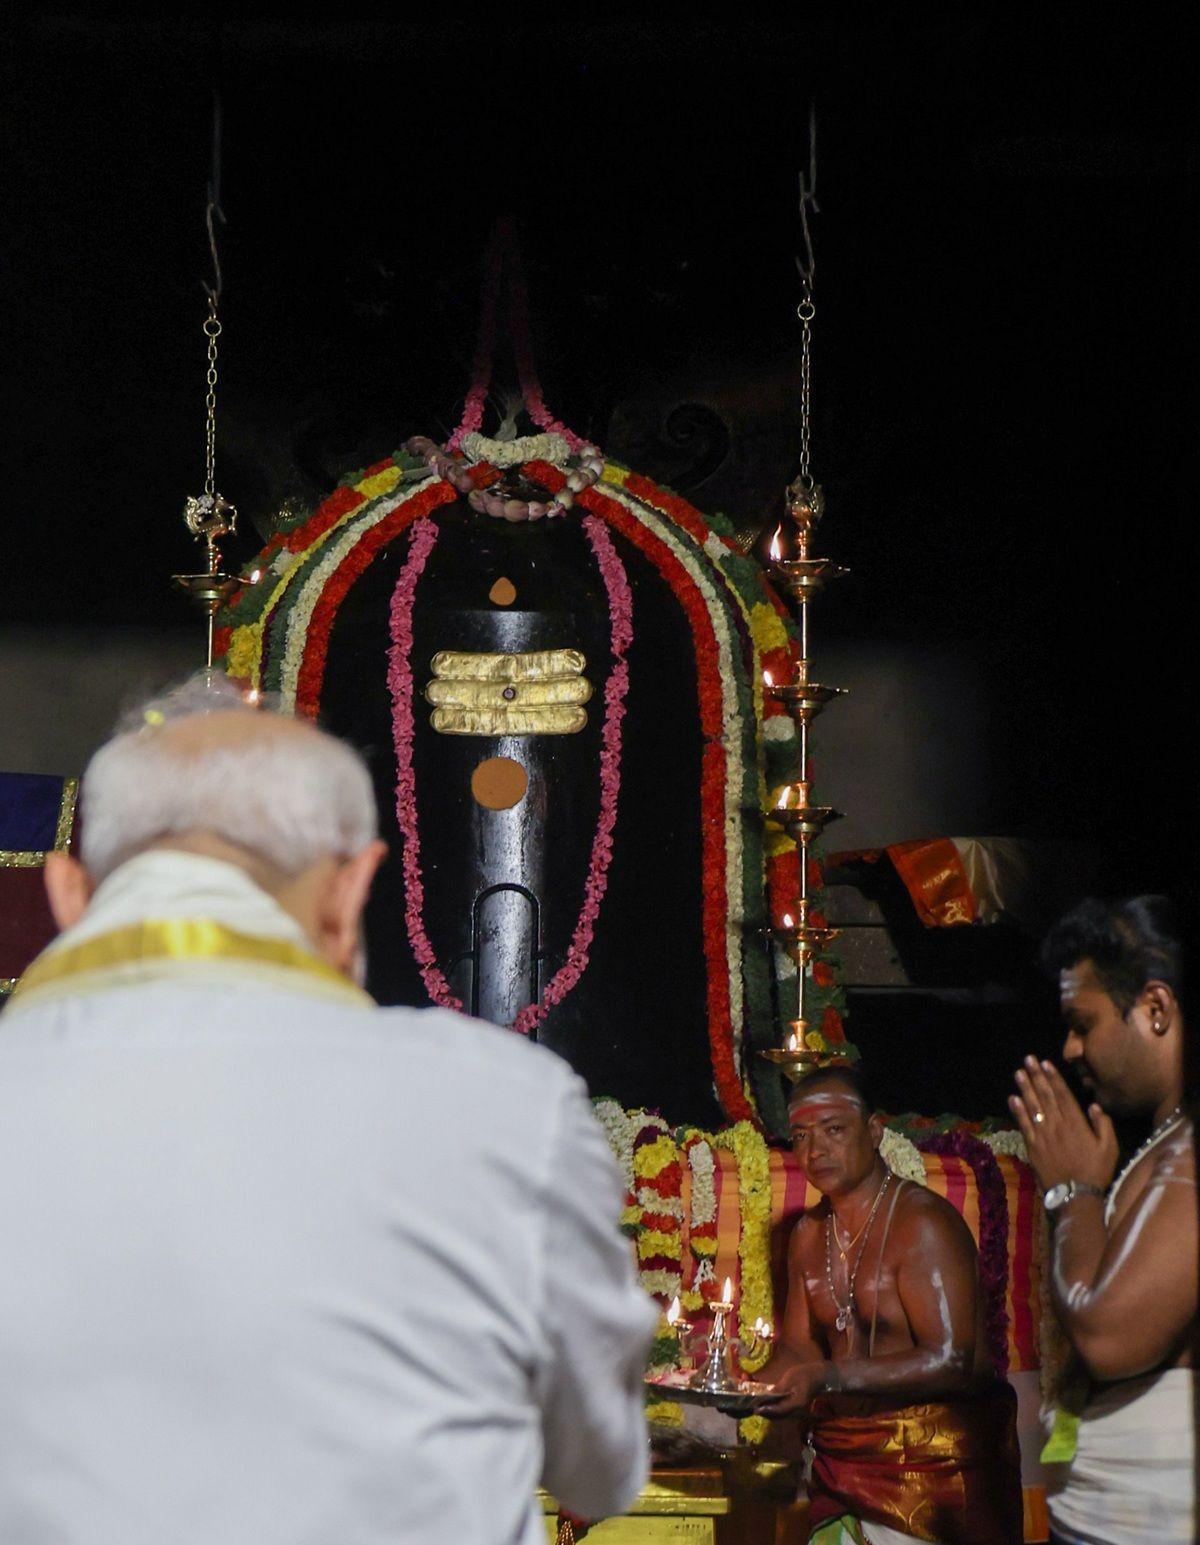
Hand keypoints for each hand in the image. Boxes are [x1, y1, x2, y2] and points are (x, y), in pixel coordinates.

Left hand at [760, 1360, 828, 1417]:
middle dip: (764, 1412)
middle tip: (751, 1407)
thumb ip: (779, 1388)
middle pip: (777, 1416)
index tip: (755, 1409)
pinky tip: (764, 1402)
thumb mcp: (791, 1378)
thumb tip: (766, 1396)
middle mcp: (795, 1410)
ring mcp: (794, 1410)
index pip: (779, 1410)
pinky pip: (780, 1411)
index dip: (766, 1410)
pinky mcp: (793, 1406)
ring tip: (755, 1405)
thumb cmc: (806, 1374)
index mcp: (796, 1403)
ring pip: (778, 1415)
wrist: (819, 1377)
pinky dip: (771, 1409)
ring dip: (766, 1412)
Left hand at [1009, 1056, 1118, 1192]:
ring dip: (1025, 1088)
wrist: (1075, 1195)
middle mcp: (1058, 1124)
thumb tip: (1094, 1105)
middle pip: (1045, 1096)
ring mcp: (1043, 1135)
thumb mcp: (1110, 1148)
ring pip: (1032, 1106)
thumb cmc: (1096, 1171)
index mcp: (1076, 1123)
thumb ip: (1103, 1125)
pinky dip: (1017, 1111)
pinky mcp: (1032, 1146)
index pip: (1063, 1094)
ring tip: (1019, 1073)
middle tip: (1027, 1060)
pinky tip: (1012, 1098)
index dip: (1053, 1077)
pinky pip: (1023, 1125)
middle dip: (1036, 1076)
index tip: (1045, 1063)